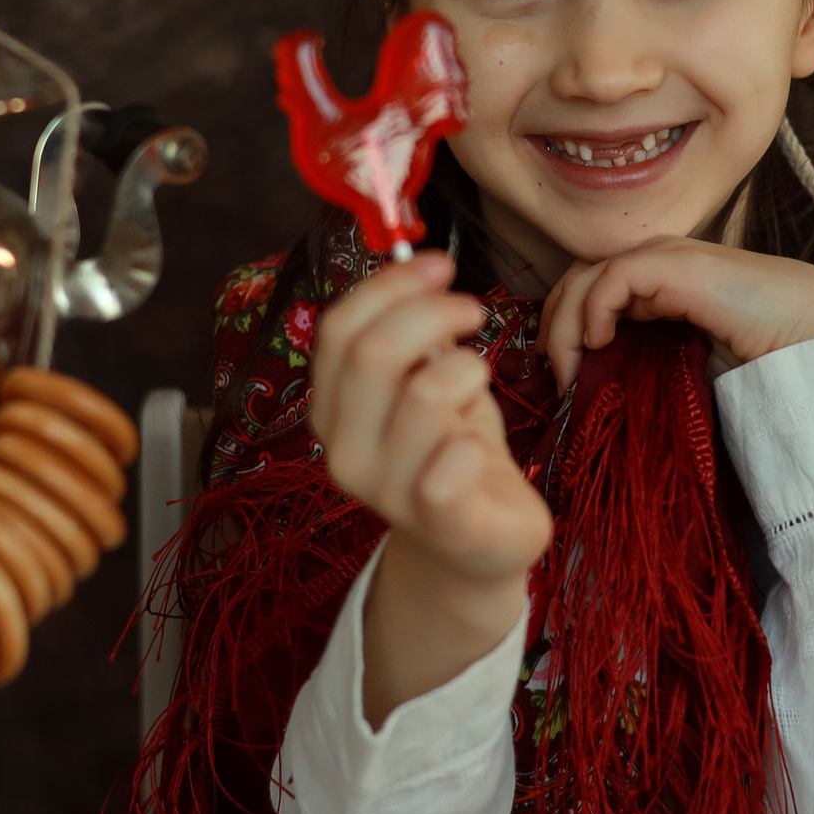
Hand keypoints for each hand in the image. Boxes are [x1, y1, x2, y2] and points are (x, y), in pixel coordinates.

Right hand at [310, 252, 552, 583]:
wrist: (473, 548)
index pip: (338, 328)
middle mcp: (344, 450)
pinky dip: (479, 438)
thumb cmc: (451, 452)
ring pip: (423, 394)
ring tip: (477, 384)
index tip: (440, 266)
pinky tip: (481, 449)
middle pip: (372, 353)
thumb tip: (419, 264)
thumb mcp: (422, 384)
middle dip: (433, 314)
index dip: (391, 284)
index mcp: (332, 409)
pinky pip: (454, 459)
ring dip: (466, 370)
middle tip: (474, 311)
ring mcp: (386, 492)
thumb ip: (410, 336)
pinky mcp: (438, 521)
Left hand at [540, 236, 813, 390]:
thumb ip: (653, 366)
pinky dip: (594, 311)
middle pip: (577, 281)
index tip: (567, 385)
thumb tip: (605, 397)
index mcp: (662, 284)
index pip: (590, 293)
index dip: (566, 332)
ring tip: (572, 373)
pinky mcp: (676, 264)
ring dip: (566, 327)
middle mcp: (659, 262)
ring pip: (585, 277)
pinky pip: (611, 278)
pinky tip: (602, 345)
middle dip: (556, 328)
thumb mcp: (692, 366)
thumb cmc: (769, 359)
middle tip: (560, 380)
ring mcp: (667, 257)